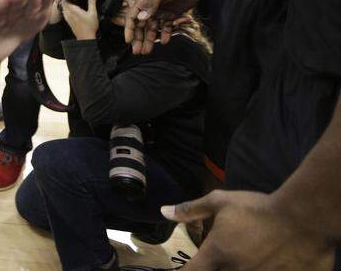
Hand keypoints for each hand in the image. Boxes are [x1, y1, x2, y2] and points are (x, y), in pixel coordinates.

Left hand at [59, 0, 99, 40]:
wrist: (86, 37)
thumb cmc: (89, 26)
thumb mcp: (93, 13)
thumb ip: (92, 3)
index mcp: (73, 10)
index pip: (64, 1)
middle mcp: (68, 14)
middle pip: (63, 4)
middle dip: (66, 0)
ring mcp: (68, 18)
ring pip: (64, 9)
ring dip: (66, 6)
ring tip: (72, 3)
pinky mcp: (69, 22)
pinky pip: (65, 14)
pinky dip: (67, 11)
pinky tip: (73, 11)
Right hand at [125, 0, 202, 53]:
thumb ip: (151, 5)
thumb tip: (141, 19)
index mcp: (144, 0)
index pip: (133, 17)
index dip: (129, 30)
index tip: (128, 41)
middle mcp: (150, 8)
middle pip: (141, 26)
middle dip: (138, 39)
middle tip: (136, 52)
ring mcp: (161, 12)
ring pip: (152, 29)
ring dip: (149, 40)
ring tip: (147, 51)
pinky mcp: (172, 15)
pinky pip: (166, 28)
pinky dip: (165, 34)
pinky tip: (165, 41)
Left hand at [163, 190, 335, 270]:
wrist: (303, 219)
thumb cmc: (259, 209)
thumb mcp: (221, 202)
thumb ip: (191, 210)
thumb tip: (164, 211)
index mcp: (217, 255)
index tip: (181, 267)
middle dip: (211, 268)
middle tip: (221, 257)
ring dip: (235, 269)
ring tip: (243, 257)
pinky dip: (260, 270)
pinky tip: (262, 263)